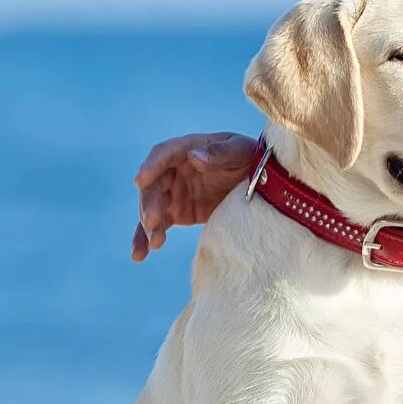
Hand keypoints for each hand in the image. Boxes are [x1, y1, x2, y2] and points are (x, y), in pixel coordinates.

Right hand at [131, 132, 257, 259]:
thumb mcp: (240, 151)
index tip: (140, 181)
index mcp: (188, 149)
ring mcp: (173, 192)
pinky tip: (140, 254)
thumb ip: (220, 153)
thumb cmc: (250, 159)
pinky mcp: (176, 213)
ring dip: (149, 225)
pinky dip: (146, 239)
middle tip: (152, 221)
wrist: (262, 183)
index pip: (164, 154)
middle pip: (154, 185)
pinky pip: (157, 225)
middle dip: (149, 203)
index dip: (151, 167)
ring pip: (152, 207)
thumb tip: (194, 157)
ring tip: (155, 242)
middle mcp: (174, 170)